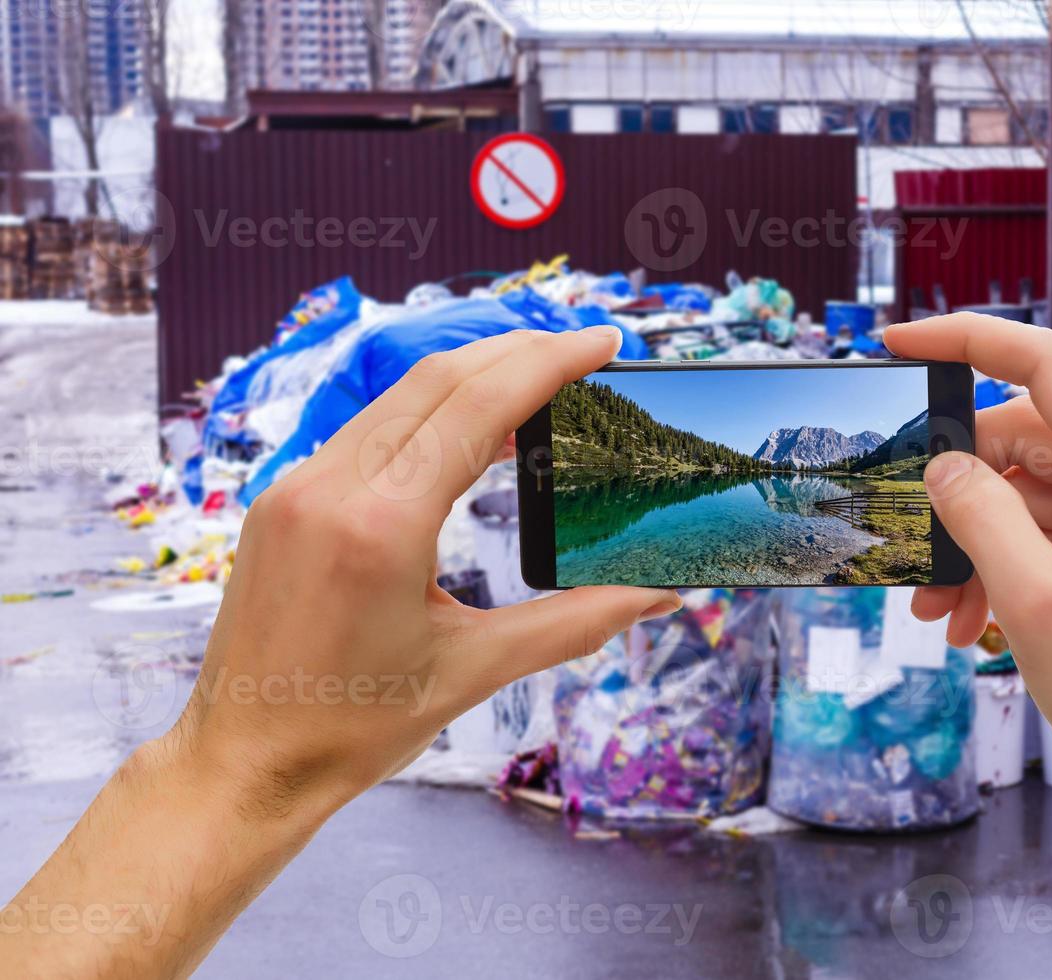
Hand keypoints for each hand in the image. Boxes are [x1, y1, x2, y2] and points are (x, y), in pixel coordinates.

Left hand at [1, 327, 682, 978]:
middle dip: (519, 350)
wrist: (245, 763)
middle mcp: (330, 487)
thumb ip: (577, 622)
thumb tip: (659, 594)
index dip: (549, 363)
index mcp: (381, 526)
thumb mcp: (476, 670)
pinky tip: (468, 425)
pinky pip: (367, 427)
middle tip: (585, 348)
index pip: (478, 406)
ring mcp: (298, 486)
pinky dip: (428, 410)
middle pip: (439, 380)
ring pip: (399, 396)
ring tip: (539, 376)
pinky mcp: (284, 499)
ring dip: (473, 374)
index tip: (602, 342)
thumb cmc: (353, 728)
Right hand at [886, 313, 1051, 804]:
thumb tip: (942, 466)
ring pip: (1041, 494)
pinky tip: (976, 618)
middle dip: (960, 488)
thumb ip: (978, 516)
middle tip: (910, 544)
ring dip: (981, 540)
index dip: (966, 340)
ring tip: (938, 609)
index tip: (900, 344)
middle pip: (1031, 439)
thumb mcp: (1034, 603)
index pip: (1046, 363)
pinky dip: (1015, 564)